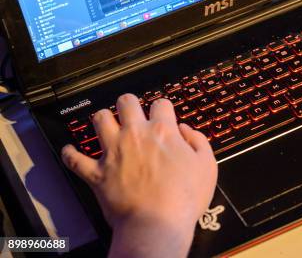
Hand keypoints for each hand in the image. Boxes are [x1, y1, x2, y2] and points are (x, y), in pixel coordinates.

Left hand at [61, 94, 216, 257]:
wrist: (157, 224)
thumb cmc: (184, 198)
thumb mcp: (207, 166)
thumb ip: (199, 141)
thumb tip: (187, 131)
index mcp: (163, 131)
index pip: (161, 103)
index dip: (163, 108)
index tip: (163, 115)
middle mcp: (135, 135)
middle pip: (126, 102)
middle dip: (129, 104)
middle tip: (131, 111)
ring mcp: (113, 152)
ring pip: (99, 120)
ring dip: (102, 120)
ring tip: (105, 123)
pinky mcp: (97, 173)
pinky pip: (75, 159)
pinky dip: (71, 154)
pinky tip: (70, 151)